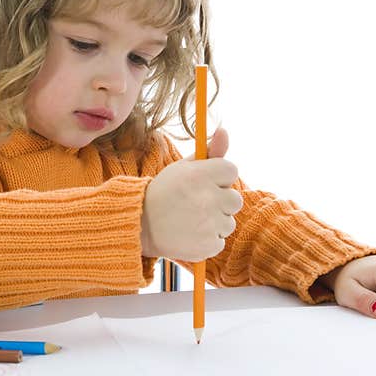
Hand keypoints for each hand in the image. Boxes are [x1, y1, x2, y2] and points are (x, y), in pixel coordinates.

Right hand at [140, 127, 242, 260]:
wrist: (140, 225)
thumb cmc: (164, 193)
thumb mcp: (183, 168)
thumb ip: (209, 152)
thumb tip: (225, 130)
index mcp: (199, 175)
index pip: (231, 170)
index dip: (220, 177)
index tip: (206, 183)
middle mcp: (206, 198)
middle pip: (235, 199)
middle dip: (220, 201)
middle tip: (197, 204)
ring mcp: (208, 224)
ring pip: (229, 222)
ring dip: (215, 222)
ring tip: (191, 220)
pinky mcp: (208, 245)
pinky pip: (220, 240)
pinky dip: (208, 240)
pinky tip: (190, 234)